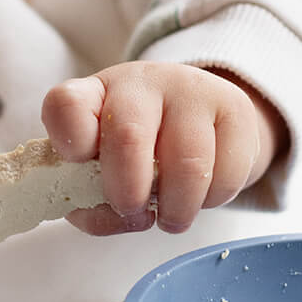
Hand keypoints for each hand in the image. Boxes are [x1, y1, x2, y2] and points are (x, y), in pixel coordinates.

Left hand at [41, 62, 287, 236]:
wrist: (199, 122)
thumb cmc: (135, 157)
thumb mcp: (102, 174)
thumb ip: (94, 204)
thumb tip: (127, 218)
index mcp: (92, 96)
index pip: (67, 105)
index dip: (69, 141)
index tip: (80, 165)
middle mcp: (139, 83)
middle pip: (127, 136)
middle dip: (127, 192)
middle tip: (134, 212)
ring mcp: (190, 90)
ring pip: (187, 162)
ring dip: (177, 208)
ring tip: (172, 217)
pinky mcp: (234, 107)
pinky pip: (226, 172)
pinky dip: (213, 199)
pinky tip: (202, 192)